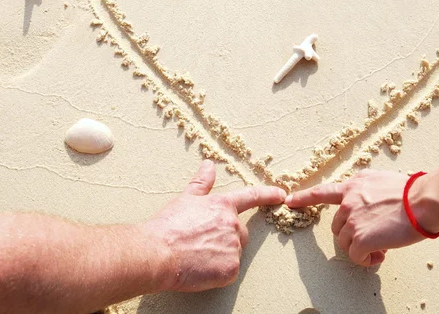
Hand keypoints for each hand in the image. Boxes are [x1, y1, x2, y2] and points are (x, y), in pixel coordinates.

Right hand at [144, 160, 285, 291]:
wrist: (157, 252)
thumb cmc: (168, 226)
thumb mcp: (186, 198)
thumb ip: (202, 183)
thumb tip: (209, 165)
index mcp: (223, 205)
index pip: (251, 197)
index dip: (268, 195)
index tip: (281, 195)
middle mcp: (233, 224)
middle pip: (241, 233)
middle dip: (227, 237)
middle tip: (203, 242)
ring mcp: (233, 246)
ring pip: (234, 252)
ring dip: (221, 255)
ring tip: (198, 255)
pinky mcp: (230, 269)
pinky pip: (229, 272)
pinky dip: (218, 273)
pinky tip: (201, 268)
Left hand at [286, 170, 438, 266]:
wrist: (422, 200)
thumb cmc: (411, 192)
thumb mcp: (382, 181)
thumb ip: (368, 192)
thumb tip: (369, 205)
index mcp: (355, 185)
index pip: (324, 192)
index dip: (305, 197)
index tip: (290, 200)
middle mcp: (349, 200)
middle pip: (338, 225)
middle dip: (352, 234)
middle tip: (374, 237)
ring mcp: (352, 218)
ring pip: (345, 241)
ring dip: (360, 247)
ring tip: (380, 247)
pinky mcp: (360, 237)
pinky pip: (355, 255)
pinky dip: (366, 259)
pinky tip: (379, 254)